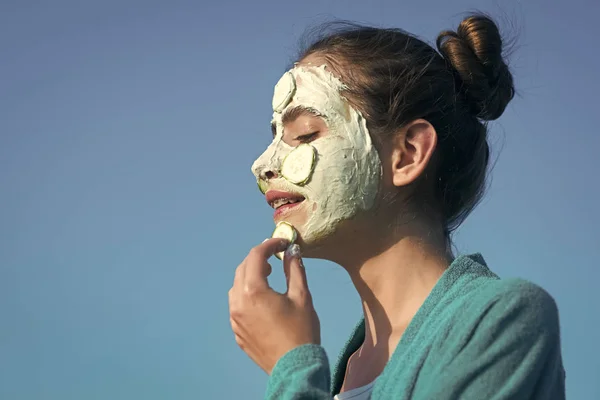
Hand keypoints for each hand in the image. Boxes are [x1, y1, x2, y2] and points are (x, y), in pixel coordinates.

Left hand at [228, 238, 320, 374]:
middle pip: (242, 269)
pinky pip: (237, 305)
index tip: (283, 243)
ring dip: (250, 276)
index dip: (270, 245)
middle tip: (276, 257)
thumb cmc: (301, 330)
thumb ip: (294, 269)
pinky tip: (262, 300)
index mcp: (253, 290)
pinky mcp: (237, 331)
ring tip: (268, 277)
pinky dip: (247, 295)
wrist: (294, 367)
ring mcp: (234, 318)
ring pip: (236, 287)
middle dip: (258, 259)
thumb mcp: (302, 296)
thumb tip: (292, 251)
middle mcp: (238, 302)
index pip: (256, 256)